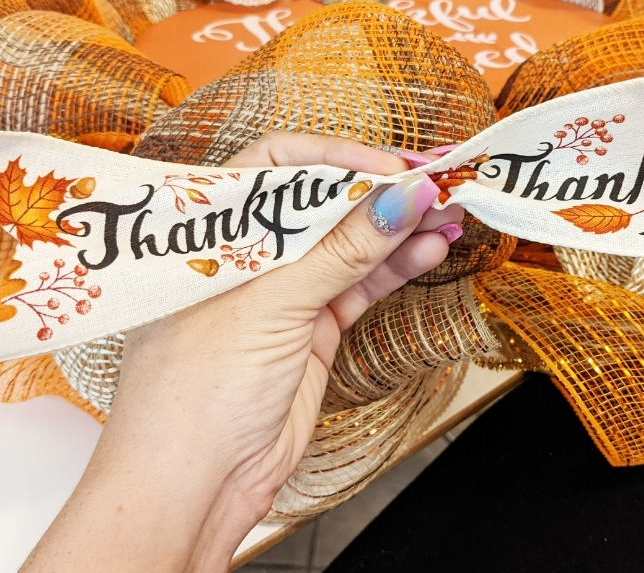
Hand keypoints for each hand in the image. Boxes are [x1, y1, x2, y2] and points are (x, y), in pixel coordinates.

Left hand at [21, 132, 462, 571]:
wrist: (194, 485)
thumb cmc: (196, 392)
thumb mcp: (272, 305)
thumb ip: (341, 250)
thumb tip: (400, 197)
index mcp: (216, 230)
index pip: (279, 165)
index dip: (337, 157)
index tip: (391, 165)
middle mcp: (250, 255)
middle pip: (322, 204)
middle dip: (379, 190)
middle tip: (437, 179)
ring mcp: (282, 294)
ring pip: (349, 246)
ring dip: (399, 229)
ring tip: (449, 213)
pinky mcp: (310, 331)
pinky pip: (359, 286)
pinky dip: (395, 268)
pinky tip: (428, 251)